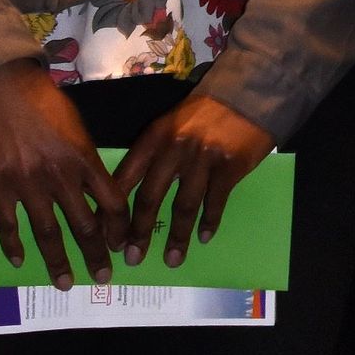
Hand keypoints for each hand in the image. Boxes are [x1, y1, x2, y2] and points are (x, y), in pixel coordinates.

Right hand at [0, 61, 127, 288]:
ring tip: (65, 283)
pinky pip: (8, 225)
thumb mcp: (78, 127)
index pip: (112, 203)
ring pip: (48, 233)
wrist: (2, 88)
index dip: (119, 229)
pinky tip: (19, 262)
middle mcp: (61, 177)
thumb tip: (97, 188)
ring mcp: (28, 185)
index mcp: (85, 160)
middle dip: (96, 255)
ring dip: (58, 262)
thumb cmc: (45, 103)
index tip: (122, 245)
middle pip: (84, 226)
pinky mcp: (0, 187)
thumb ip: (87, 159)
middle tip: (103, 277)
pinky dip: (13, 246)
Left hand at [115, 92, 273, 268]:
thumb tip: (132, 196)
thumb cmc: (205, 114)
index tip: (107, 237)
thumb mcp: (170, 126)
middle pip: (150, 197)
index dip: (114, 211)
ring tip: (172, 260)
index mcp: (154, 138)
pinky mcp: (230, 166)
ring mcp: (203, 158)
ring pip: (184, 206)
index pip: (125, 179)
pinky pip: (215, 201)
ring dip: (177, 237)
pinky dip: (208, 222)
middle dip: (138, 232)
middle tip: (132, 258)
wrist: (248, 94)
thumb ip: (152, 155)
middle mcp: (174, 148)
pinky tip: (203, 238)